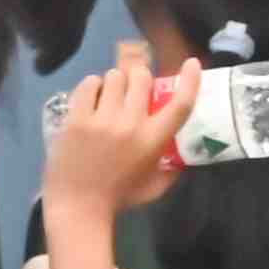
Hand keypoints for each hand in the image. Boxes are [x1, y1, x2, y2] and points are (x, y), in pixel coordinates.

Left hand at [45, 51, 198, 221]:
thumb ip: (171, 168)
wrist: (78, 206)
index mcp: (154, 141)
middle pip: (143, 78)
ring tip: (109, 94)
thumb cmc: (119, 198)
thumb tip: (180, 154)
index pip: (180, 104)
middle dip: (140, 78)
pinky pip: (88, 85)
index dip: (190, 80)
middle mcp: (131, 125)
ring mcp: (102, 120)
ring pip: (114, 77)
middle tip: (133, 87)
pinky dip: (92, 86)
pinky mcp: (76, 118)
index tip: (191, 63)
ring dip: (115, 81)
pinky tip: (92, 96)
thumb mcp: (155, 186)